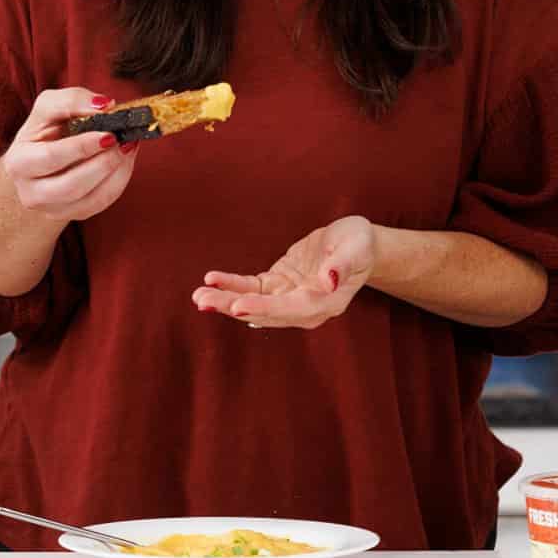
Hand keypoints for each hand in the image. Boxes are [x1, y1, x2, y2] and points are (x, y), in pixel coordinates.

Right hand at [1, 87, 137, 222]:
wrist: (41, 159)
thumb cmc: (46, 131)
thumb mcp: (49, 107)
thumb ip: (72, 100)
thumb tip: (104, 106)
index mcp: (19, 162)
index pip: (51, 157)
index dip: (82, 146)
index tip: (108, 133)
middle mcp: (30, 192)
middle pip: (71, 186)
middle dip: (103, 163)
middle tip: (123, 141)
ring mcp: (51, 208)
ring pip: (90, 199)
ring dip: (116, 171)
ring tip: (128, 146)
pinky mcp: (72, 214)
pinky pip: (100, 203)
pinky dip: (119, 181)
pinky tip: (125, 160)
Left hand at [193, 216, 376, 329]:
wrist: (355, 245)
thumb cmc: (359, 245)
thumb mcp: (356, 248)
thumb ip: (343, 265)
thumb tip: (330, 280)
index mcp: (327, 302)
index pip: (293, 308)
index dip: (265, 308)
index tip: (239, 306)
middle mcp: (305, 307)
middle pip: (266, 312)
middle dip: (233, 308)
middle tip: (203, 302)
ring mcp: (289, 298)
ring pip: (253, 304)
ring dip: (225, 302)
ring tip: (198, 296)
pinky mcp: (278, 285)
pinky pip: (251, 289)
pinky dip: (231, 286)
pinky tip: (212, 280)